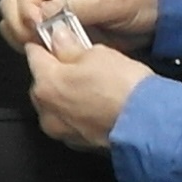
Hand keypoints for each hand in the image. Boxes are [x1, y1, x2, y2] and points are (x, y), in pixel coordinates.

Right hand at [0, 0, 159, 53]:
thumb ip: (76, 8)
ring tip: (43, 47)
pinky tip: (46, 48)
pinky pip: (29, 29)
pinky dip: (30, 41)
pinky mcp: (52, 18)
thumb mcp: (112, 1)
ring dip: (22, 34)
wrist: (157, 11)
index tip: (35, 30)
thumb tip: (41, 18)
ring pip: (16, 15)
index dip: (26, 9)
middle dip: (20, 23)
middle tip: (36, 43)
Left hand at [25, 29, 151, 150]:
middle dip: (55, 72)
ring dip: (65, 95)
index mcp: (46, 83)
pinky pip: (69, 122)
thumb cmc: (124, 89)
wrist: (147, 125)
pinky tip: (96, 105)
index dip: (44, 44)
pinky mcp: (77, 143)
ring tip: (90, 85)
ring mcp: (61, 130)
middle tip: (78, 62)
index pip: (33, 55)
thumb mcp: (97, 54)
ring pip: (54, 105)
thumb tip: (59, 38)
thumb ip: (70, 46)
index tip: (54, 40)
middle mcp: (47, 110)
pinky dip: (77, 114)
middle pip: (41, 83)